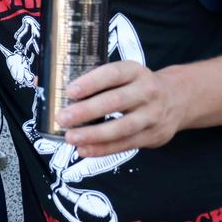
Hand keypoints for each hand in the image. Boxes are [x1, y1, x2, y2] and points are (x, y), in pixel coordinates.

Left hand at [58, 61, 187, 157]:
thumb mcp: (123, 74)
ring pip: (123, 127)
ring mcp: (152, 115)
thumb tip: (42, 82)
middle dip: (87, 112)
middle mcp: (147, 91)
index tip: (70, 91)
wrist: (178, 99)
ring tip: (71, 138)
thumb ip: (92, 80)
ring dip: (94, 135)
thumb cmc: (135, 85)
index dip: (91, 82)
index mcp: (135, 71)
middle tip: (62, 118)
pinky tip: (84, 150)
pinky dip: (103, 149)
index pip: (113, 74)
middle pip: (116, 102)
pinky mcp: (153, 136)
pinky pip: (126, 145)